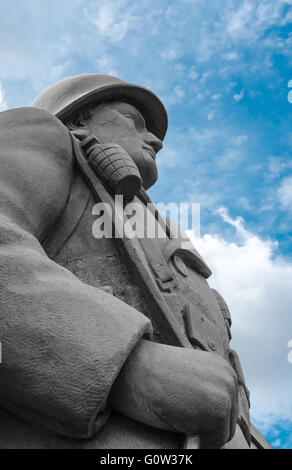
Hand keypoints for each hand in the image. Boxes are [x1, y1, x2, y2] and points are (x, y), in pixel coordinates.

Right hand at [109, 339, 237, 448]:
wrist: (132, 369)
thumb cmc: (150, 376)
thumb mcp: (184, 380)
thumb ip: (204, 392)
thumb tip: (212, 420)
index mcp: (221, 368)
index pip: (225, 408)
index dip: (202, 419)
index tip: (182, 412)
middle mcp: (229, 377)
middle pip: (227, 422)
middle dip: (203, 428)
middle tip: (176, 414)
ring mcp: (226, 392)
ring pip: (222, 434)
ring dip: (199, 434)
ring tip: (175, 416)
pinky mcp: (219, 409)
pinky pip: (214, 442)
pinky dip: (196, 442)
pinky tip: (176, 422)